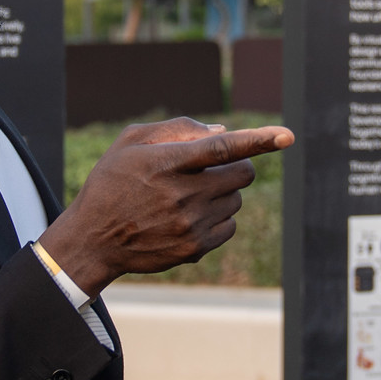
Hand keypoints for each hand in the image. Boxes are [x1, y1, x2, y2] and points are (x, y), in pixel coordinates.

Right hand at [40, 118, 293, 295]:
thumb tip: (223, 132)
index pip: (222, 149)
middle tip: (212, 169)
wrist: (93, 239)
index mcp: (167, 164)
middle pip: (243, 174)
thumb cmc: (113, 182)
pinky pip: (229, 227)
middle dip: (237, 166)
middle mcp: (182, 196)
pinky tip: (190, 217)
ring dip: (223, 193)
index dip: (258, 140)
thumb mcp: (131, 142)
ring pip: (236, 200)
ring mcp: (190, 226)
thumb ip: (177, 130)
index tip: (287, 135)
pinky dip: (219, 218)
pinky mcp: (194, 249)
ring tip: (187, 196)